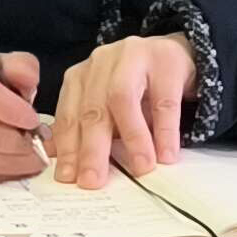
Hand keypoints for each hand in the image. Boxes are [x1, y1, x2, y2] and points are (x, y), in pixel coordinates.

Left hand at [46, 33, 198, 188]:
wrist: (175, 55)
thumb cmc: (135, 88)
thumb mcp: (107, 107)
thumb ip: (84, 129)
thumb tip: (61, 160)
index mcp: (80, 76)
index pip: (69, 115)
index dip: (67, 148)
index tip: (67, 177)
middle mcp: (101, 63)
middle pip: (92, 109)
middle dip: (91, 148)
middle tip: (93, 181)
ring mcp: (133, 58)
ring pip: (123, 99)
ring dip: (132, 137)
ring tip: (140, 168)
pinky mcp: (166, 61)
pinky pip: (164, 100)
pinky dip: (165, 130)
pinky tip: (166, 154)